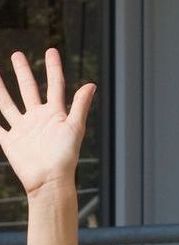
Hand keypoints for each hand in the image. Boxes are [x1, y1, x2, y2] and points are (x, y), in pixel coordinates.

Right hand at [0, 49, 93, 197]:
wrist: (49, 182)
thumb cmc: (65, 158)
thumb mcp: (74, 128)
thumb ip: (80, 106)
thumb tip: (91, 85)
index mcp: (55, 115)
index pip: (54, 86)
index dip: (54, 69)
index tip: (51, 51)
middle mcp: (38, 119)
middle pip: (28, 90)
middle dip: (23, 72)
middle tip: (16, 55)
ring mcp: (23, 129)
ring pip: (7, 103)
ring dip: (0, 87)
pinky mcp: (11, 141)